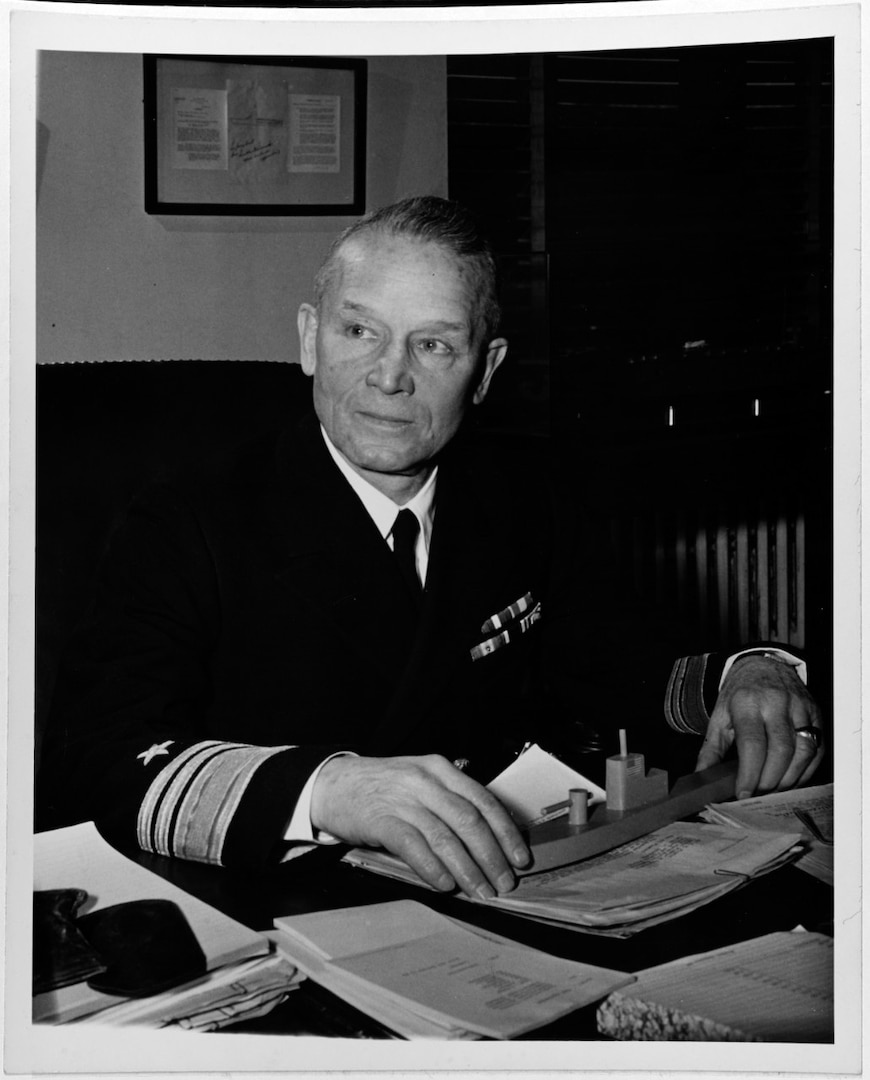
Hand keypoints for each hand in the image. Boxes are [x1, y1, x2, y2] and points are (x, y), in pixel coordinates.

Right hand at [310, 754, 529, 898]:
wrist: (333, 783)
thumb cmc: (383, 787)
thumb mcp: (421, 780)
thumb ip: (450, 801)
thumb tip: (489, 839)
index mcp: (440, 768)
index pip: (483, 800)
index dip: (505, 832)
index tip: (520, 858)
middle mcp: (425, 780)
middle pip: (469, 821)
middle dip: (492, 856)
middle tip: (504, 883)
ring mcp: (403, 799)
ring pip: (445, 837)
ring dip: (468, 869)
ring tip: (480, 891)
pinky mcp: (381, 819)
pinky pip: (414, 846)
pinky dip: (432, 868)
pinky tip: (445, 885)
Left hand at [695, 655, 823, 798]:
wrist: (763, 665)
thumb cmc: (740, 694)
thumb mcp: (719, 716)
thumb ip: (710, 750)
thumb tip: (702, 779)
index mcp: (747, 702)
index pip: (752, 743)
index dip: (750, 773)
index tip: (744, 793)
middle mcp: (776, 702)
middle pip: (780, 751)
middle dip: (770, 780)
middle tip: (759, 795)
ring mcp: (799, 707)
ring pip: (803, 751)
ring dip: (790, 778)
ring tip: (774, 789)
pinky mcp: (815, 714)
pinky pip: (817, 748)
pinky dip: (806, 770)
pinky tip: (792, 779)